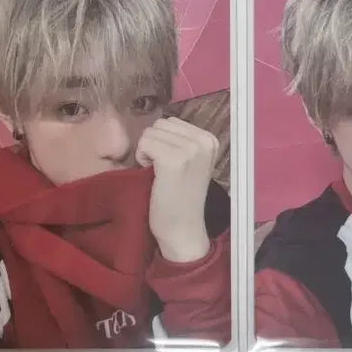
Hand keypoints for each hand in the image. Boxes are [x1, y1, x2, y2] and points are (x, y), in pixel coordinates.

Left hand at [134, 116, 218, 262]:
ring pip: (150, 132)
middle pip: (160, 124)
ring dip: (147, 150)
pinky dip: (142, 157)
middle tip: (161, 169)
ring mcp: (190, 150)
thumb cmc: (181, 198)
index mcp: (210, 140)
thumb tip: (158, 124)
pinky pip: (144, 143)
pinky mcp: (173, 160)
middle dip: (154, 144)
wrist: (183, 229)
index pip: (172, 122)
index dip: (163, 141)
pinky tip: (152, 174)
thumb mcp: (191, 163)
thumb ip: (181, 141)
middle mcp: (204, 141)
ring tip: (158, 172)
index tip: (171, 165)